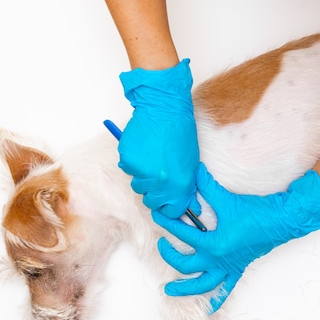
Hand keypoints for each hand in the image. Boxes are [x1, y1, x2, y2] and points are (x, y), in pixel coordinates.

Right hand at [118, 59, 199, 217]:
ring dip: (144, 177)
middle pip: (151, 201)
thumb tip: (189, 206)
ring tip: (152, 157)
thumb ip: (187, 187)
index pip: (172, 211)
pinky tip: (143, 149)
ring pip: (138, 185)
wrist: (164, 108)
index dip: (170, 208)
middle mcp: (160, 181)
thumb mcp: (191, 164)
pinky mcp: (128, 160)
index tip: (168, 204)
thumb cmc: (181, 132)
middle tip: (158, 177)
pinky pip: (128, 169)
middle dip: (155, 194)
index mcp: (179, 183)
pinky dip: (134, 162)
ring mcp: (142, 171)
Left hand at [152, 163, 319, 312]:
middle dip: (169, 256)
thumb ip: (207, 186)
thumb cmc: (256, 211)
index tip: (158, 215)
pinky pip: (226, 288)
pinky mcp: (238, 268)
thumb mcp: (227, 198)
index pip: (183, 234)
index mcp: (214, 243)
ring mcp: (229, 266)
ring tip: (168, 290)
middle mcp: (219, 259)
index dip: (168, 223)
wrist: (282, 220)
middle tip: (161, 245)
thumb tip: (193, 170)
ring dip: (184, 289)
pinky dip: (217, 299)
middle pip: (186, 264)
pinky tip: (208, 309)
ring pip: (202, 284)